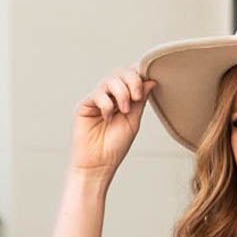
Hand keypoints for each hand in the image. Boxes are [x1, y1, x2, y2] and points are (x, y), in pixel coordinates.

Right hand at [71, 63, 155, 178]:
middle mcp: (109, 95)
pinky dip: (107, 105)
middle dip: (132, 81)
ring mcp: (97, 98)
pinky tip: (107, 119)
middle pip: (121, 72)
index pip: (131, 76)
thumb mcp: (133, 121)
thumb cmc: (115, 147)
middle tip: (137, 97)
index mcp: (123, 98)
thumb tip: (151, 80)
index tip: (149, 81)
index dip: (139, 74)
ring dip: (122, 94)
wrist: (99, 164)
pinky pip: (98, 94)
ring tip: (124, 111)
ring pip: (110, 80)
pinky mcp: (85, 104)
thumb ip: (141, 101)